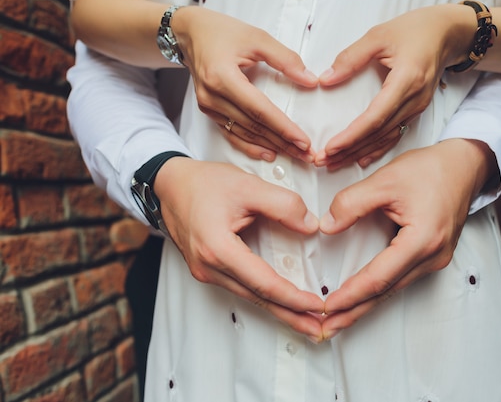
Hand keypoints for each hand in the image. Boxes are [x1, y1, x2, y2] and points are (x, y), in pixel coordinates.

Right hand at [154, 157, 325, 341]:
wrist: (170, 184)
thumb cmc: (203, 183)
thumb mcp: (248, 186)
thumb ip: (283, 204)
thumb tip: (310, 226)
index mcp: (218, 249)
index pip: (264, 283)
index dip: (293, 297)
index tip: (317, 305)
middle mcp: (209, 267)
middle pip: (258, 299)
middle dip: (291, 315)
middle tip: (319, 329)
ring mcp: (206, 271)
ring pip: (250, 297)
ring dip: (279, 310)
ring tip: (305, 321)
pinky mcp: (208, 269)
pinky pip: (241, 288)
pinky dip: (264, 297)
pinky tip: (279, 302)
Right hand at [172, 6, 318, 162]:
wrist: (192, 33)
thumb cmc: (223, 32)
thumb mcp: (257, 37)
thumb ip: (285, 59)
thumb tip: (310, 80)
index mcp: (222, 77)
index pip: (259, 109)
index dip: (283, 128)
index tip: (303, 141)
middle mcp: (212, 96)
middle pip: (253, 126)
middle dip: (283, 142)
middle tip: (306, 155)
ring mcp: (208, 106)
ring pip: (244, 133)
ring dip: (271, 146)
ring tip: (294, 155)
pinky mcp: (208, 111)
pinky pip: (231, 134)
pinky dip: (250, 146)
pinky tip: (268, 153)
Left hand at [315, 4, 475, 169]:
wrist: (446, 33)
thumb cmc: (415, 30)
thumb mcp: (378, 36)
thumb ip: (351, 58)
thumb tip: (325, 80)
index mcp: (406, 81)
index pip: (375, 117)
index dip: (352, 135)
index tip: (331, 147)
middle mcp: (414, 100)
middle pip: (378, 133)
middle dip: (349, 150)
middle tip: (323, 161)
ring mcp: (417, 107)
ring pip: (385, 138)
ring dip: (359, 153)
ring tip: (334, 163)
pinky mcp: (415, 110)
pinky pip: (394, 134)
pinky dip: (376, 149)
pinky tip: (361, 160)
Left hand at [318, 139, 495, 338]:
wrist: (463, 165)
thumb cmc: (430, 170)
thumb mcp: (385, 180)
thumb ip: (352, 203)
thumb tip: (326, 227)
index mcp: (423, 240)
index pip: (379, 277)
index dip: (350, 294)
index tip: (325, 306)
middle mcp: (432, 257)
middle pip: (385, 292)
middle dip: (353, 311)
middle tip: (324, 328)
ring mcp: (435, 259)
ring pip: (393, 289)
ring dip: (364, 304)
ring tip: (337, 319)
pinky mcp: (432, 256)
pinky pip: (400, 279)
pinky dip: (378, 290)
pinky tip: (362, 297)